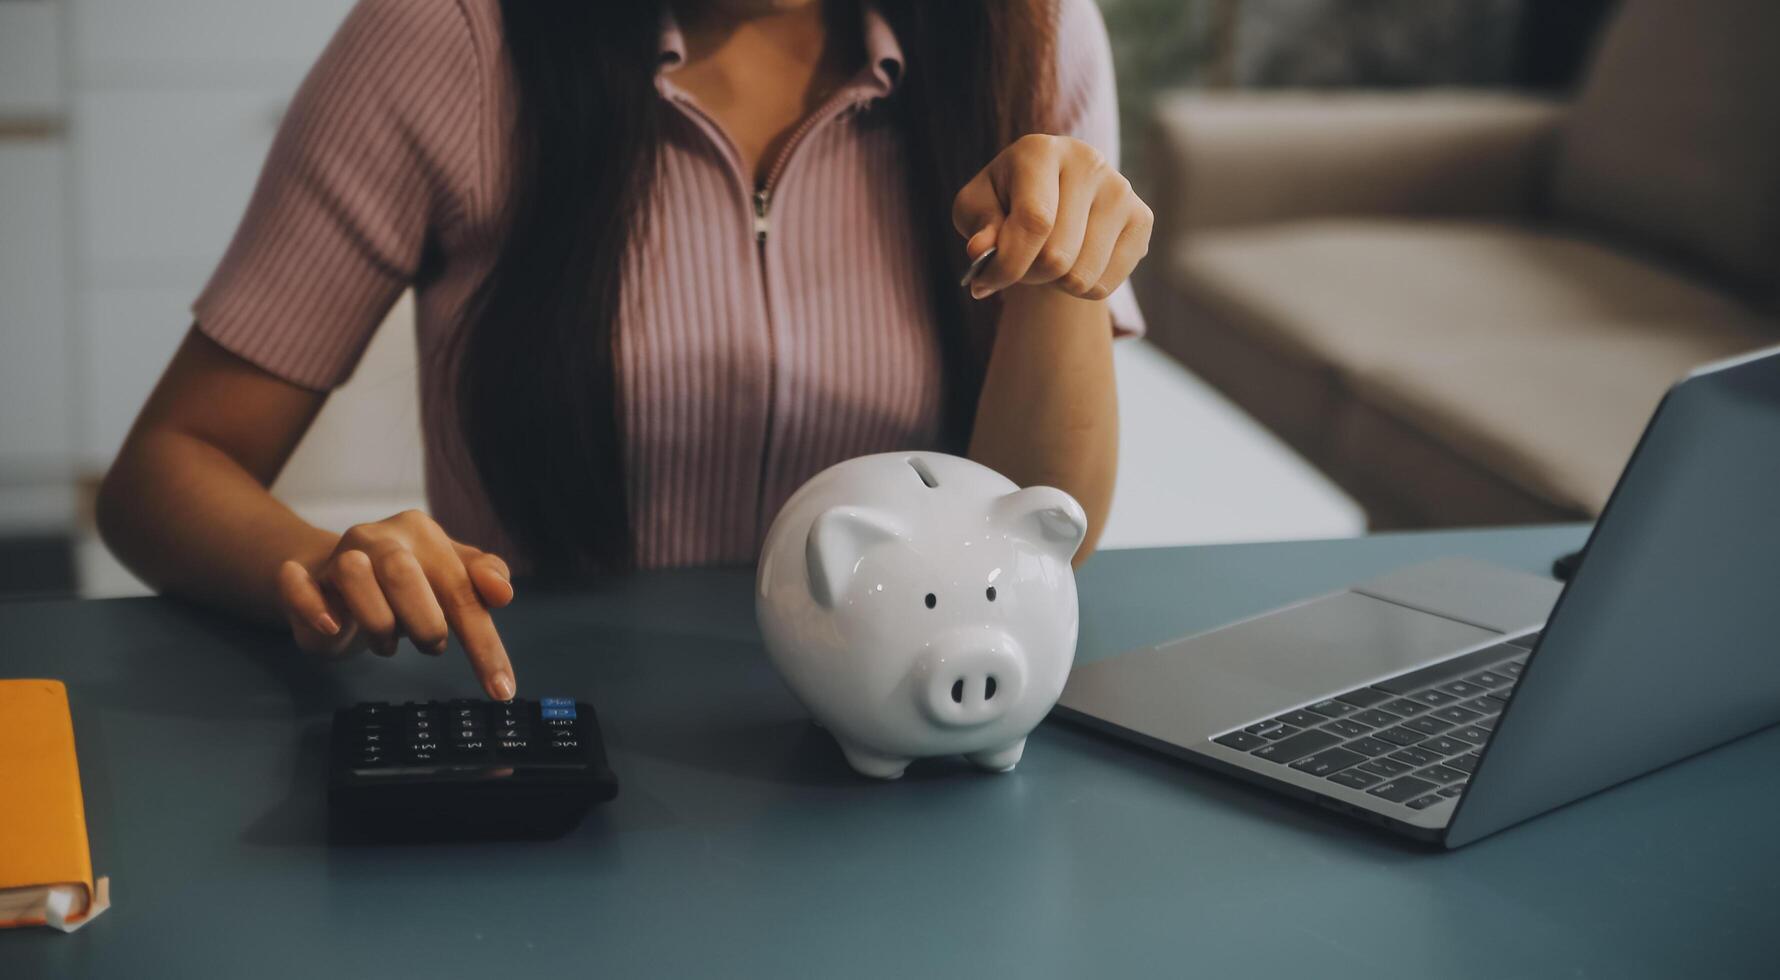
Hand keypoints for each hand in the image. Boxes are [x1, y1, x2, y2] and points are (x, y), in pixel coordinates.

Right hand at [274, 510, 516, 699]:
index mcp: (422, 533)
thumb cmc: (406, 583)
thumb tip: (504, 592)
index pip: (460, 588)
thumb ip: (483, 579)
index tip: (501, 689)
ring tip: (389, 643)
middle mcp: (379, 537)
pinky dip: (314, 607)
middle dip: (424, 622)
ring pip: (353, 575)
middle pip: (402, 572)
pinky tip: (334, 626)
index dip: (483, 643)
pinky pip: (298, 586)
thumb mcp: (451, 577)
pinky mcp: (302, 579)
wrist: (334, 574)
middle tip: (432, 646)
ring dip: (378, 622)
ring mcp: (336, 556)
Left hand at [952, 134, 1151, 300]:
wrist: (1050, 196)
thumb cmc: (1004, 202)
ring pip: (1082, 276)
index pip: (1034, 221)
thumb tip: (982, 249)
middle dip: (1028, 275)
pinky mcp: (1141, 218)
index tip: (985, 282)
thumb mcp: (976, 208)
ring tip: (1046, 259)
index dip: (1008, 264)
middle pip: (1058, 256)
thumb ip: (978, 226)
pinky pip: (1105, 284)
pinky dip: (1081, 289)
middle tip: (1019, 263)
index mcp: (1041, 150)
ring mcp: (1120, 190)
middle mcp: (1088, 162)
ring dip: (1055, 284)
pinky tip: (1074, 260)